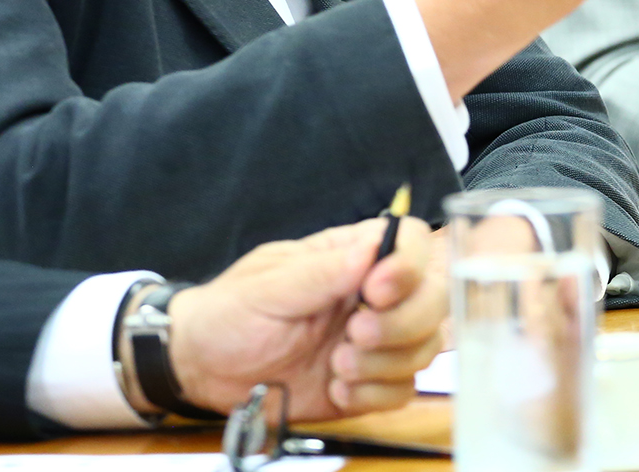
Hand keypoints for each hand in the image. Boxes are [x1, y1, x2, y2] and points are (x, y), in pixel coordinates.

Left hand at [167, 216, 444, 419]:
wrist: (204, 370)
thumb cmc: (229, 314)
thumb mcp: (266, 287)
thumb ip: (319, 272)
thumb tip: (369, 249)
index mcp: (352, 256)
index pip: (412, 242)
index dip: (409, 265)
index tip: (375, 291)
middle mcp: (374, 295)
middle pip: (434, 298)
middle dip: (403, 323)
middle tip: (354, 334)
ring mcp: (377, 340)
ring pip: (425, 347)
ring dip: (384, 362)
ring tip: (336, 363)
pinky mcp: (370, 382)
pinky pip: (402, 390)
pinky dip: (372, 395)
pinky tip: (336, 389)